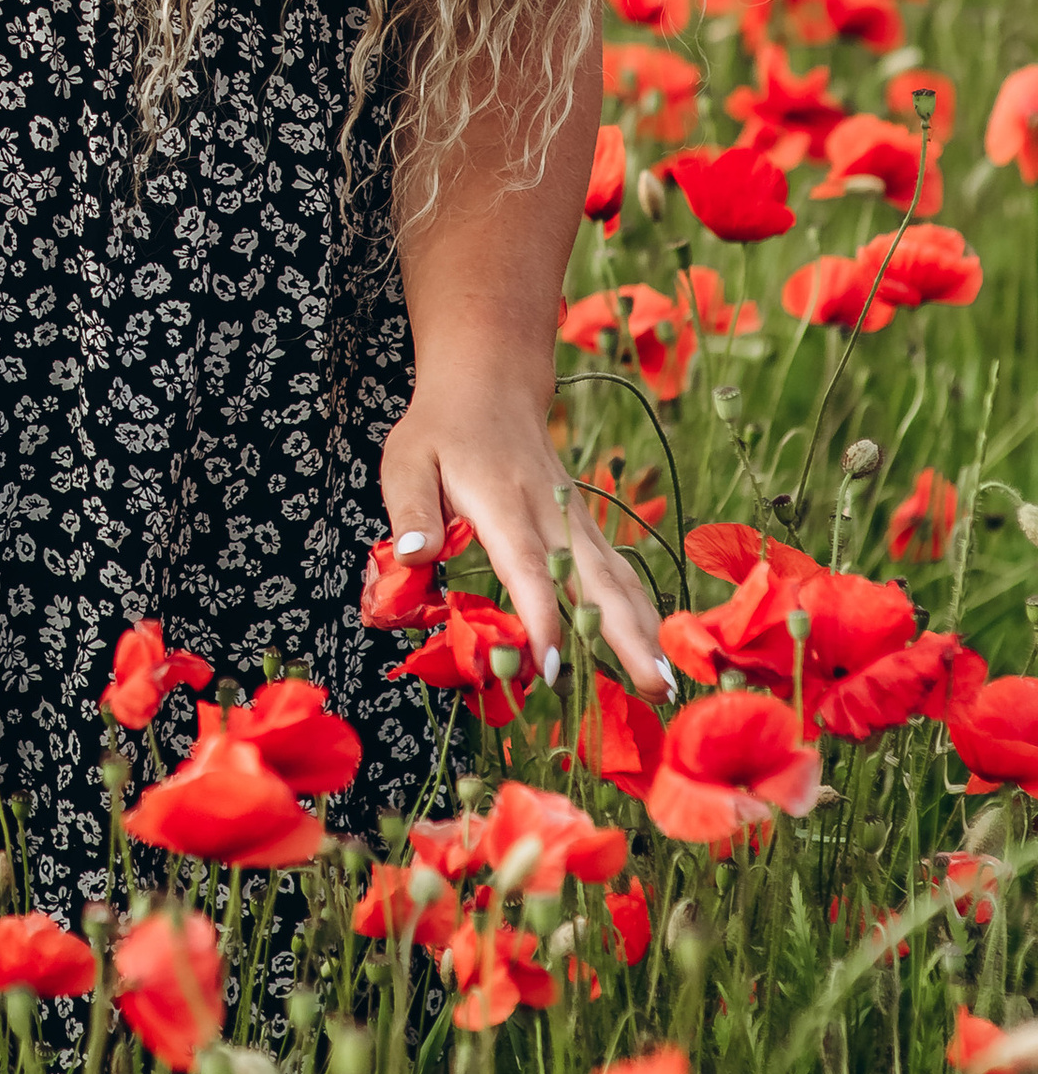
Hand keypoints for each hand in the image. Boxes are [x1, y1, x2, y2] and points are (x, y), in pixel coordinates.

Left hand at [379, 327, 674, 707]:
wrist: (490, 384)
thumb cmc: (442, 430)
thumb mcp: (407, 460)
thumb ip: (412, 512)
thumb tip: (413, 559)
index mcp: (502, 502)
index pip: (527, 567)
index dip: (541, 617)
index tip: (548, 667)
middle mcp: (549, 513)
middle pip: (594, 579)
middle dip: (625, 637)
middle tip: (655, 689)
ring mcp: (573, 518)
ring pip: (616, 577)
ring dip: (645, 630)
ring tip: (666, 685)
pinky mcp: (583, 525)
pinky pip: (616, 571)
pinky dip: (639, 610)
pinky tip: (655, 649)